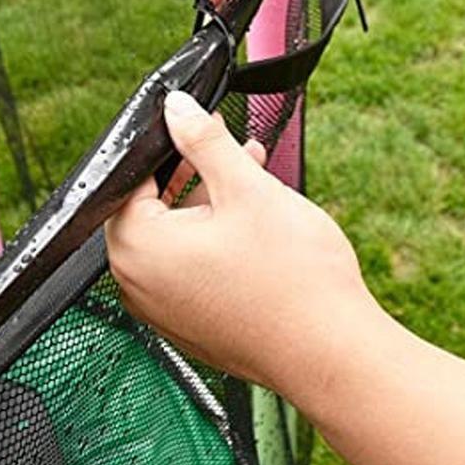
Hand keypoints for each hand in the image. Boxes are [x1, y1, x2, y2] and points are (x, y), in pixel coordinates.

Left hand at [105, 90, 376, 397]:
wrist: (332, 355)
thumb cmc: (292, 277)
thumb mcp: (244, 189)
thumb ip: (203, 140)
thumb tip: (176, 109)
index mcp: (138, 249)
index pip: (133, 182)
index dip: (170, 150)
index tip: (199, 134)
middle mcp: (139, 286)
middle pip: (156, 210)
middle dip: (196, 175)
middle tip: (236, 154)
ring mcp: (164, 312)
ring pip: (178, 239)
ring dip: (212, 206)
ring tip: (256, 182)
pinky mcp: (191, 327)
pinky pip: (191, 271)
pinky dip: (215, 243)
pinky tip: (255, 226)